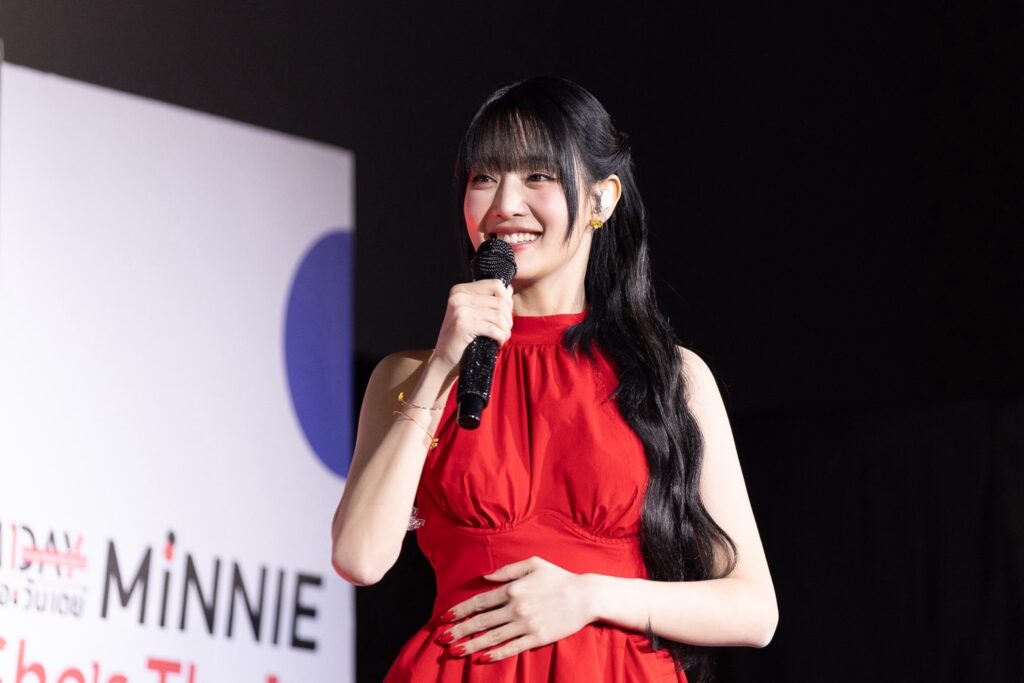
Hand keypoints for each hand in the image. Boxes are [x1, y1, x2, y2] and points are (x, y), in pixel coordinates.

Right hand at [430, 279, 513, 373]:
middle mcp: (459, 297)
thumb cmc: (461, 337)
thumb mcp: (474, 314)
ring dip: (506, 330)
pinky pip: (493, 329)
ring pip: (499, 316)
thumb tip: (509, 289)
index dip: (507, 300)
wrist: (443, 359)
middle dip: (508, 318)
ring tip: (503, 337)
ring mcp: (460, 310)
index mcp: (460, 290)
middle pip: (500, 301)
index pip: (495, 284)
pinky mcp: (463, 325)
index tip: (505, 315)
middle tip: (505, 330)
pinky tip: (498, 343)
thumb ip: (489, 300)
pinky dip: (500, 337)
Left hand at [437, 556, 594, 661]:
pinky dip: (496, 653)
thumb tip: (485, 577)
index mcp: (512, 588)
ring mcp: (526, 624)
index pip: (480, 601)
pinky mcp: (537, 638)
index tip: (445, 618)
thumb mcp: (533, 563)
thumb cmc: (559, 577)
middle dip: (459, 630)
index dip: (460, 610)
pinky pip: (512, 647)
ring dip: (472, 645)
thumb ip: (507, 570)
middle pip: (481, 621)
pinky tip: (483, 658)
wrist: (585, 596)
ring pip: (492, 636)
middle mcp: (516, 607)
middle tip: (442, 638)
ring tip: (454, 651)